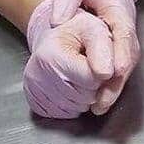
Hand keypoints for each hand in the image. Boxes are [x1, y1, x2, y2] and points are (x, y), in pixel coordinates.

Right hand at [24, 0, 114, 118]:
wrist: (55, 36)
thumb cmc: (77, 31)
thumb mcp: (95, 29)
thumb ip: (106, 49)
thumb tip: (108, 74)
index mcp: (51, 54)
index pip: (92, 78)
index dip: (103, 71)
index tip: (98, 59)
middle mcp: (37, 74)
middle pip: (85, 97)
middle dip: (94, 84)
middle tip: (89, 66)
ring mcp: (34, 91)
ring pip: (77, 109)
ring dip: (85, 95)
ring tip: (80, 74)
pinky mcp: (35, 103)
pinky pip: (65, 114)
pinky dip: (73, 104)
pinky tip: (71, 85)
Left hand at [51, 0, 142, 114]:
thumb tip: (58, 21)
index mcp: (118, 7)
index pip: (123, 31)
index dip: (121, 52)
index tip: (115, 71)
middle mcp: (127, 25)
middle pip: (129, 55)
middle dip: (118, 80)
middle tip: (102, 102)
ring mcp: (127, 37)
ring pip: (127, 64)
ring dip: (116, 86)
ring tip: (99, 106)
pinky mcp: (122, 45)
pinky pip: (121, 65)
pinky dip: (114, 83)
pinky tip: (101, 98)